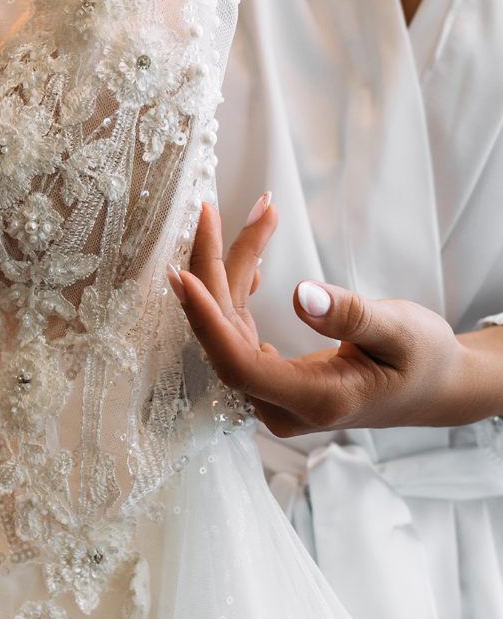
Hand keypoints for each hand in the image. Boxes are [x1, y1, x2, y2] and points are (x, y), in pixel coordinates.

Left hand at [167, 198, 502, 436]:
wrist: (434, 388)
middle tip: (210, 213)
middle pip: (226, 339)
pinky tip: (252, 260)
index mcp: (315, 401)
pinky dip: (241, 290)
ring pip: (231, 329)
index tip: (183, 275)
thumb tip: (300, 294)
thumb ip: (352, 316)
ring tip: (256, 216)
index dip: (207, 321)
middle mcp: (284, 406)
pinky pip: (240, 333)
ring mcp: (274, 396)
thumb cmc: (423, 361)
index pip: (239, 366)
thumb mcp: (401, 332)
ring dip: (234, 271)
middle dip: (216, 272)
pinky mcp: (271, 378)